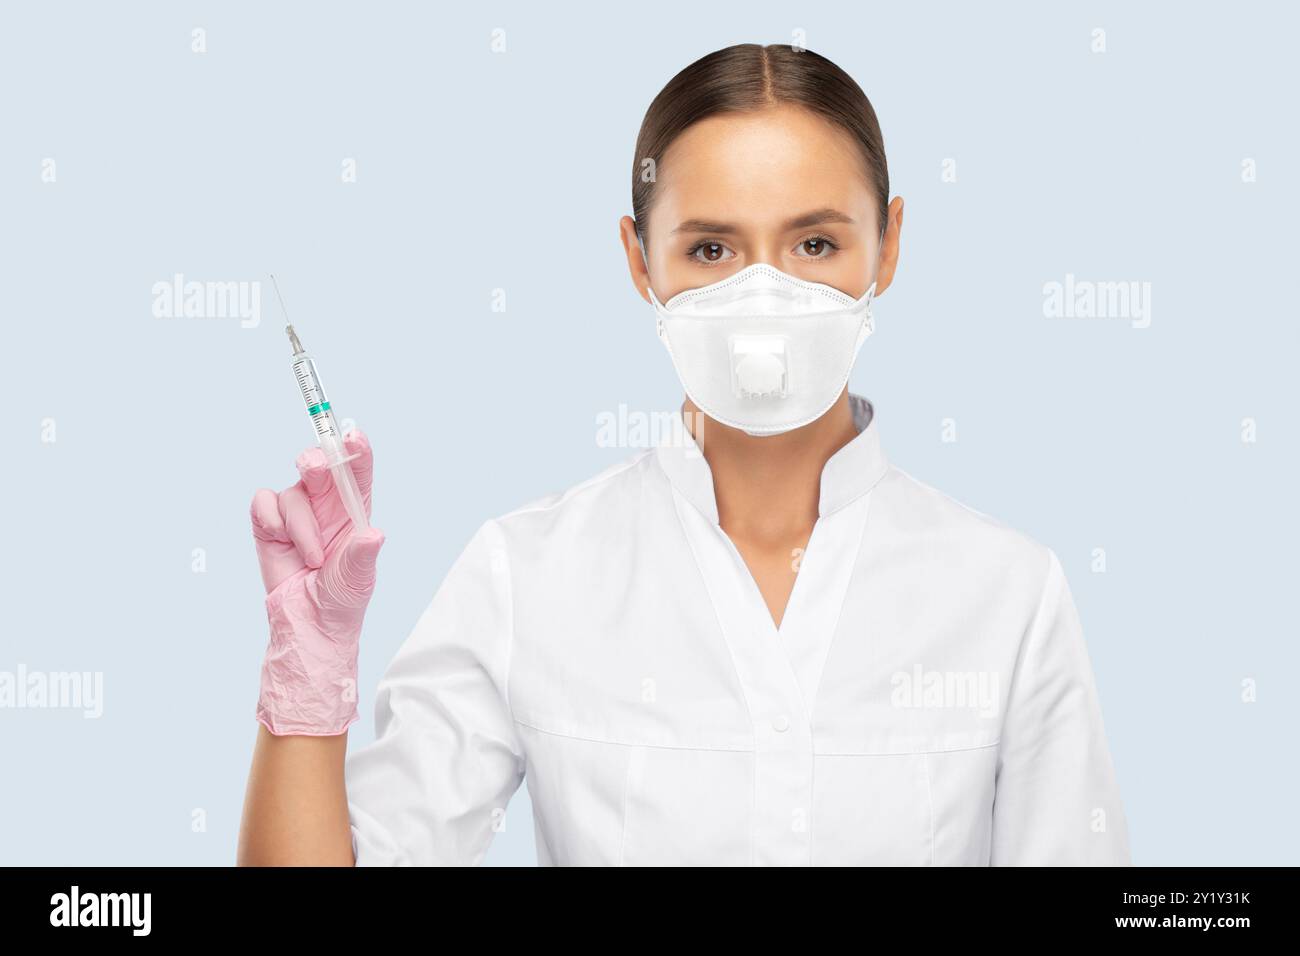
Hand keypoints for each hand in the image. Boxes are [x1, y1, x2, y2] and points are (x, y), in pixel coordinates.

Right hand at [250, 429, 384, 735]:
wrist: (308, 624)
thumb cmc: (340, 600)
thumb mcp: (357, 579)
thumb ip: (362, 554)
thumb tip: (374, 535)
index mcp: (354, 510)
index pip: (357, 471)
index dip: (355, 450)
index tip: (353, 436)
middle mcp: (326, 505)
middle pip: (321, 466)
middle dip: (317, 461)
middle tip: (314, 468)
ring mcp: (297, 512)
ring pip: (294, 491)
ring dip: (302, 525)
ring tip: (312, 559)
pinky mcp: (268, 524)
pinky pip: (265, 503)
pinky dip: (274, 522)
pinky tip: (283, 544)